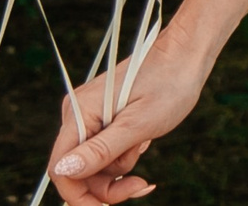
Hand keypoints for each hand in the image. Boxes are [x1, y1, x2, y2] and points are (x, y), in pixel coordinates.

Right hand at [47, 26, 209, 202]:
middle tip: (141, 184)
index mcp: (79, 113)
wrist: (187, 54)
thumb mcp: (139, 123)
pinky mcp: (105, 117)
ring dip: (119, 168)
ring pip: (94, 164)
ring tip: (145, 145)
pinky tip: (143, 141)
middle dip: (107, 185)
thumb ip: (101, 149)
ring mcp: (91, 116)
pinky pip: (106, 150)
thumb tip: (64, 171)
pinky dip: (124, 155)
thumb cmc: (170, 83)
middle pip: (77, 171)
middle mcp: (78, 114)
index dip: (78, 196)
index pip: (60, 169)